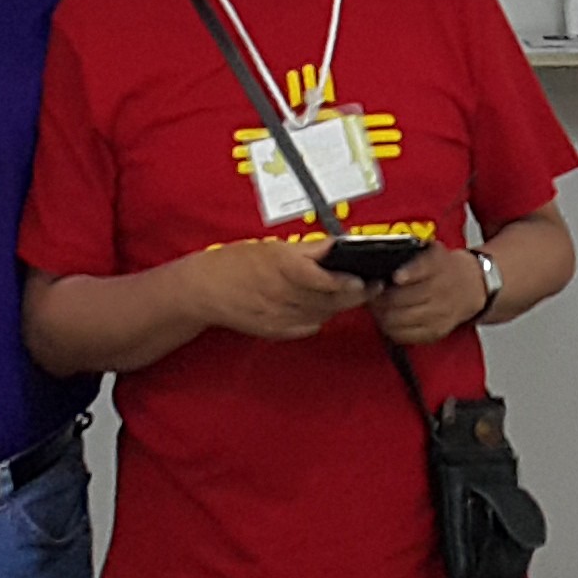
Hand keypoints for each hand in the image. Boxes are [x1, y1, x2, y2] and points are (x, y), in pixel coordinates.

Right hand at [190, 236, 374, 341]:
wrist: (203, 291)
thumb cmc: (234, 263)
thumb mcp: (270, 247)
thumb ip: (308, 250)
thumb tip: (337, 245)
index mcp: (280, 269)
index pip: (322, 280)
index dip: (346, 281)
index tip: (364, 277)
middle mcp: (281, 296)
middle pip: (329, 300)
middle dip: (355, 294)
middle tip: (373, 286)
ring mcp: (279, 318)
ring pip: (323, 314)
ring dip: (341, 305)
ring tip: (355, 293)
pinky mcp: (277, 332)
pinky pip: (310, 325)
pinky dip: (321, 315)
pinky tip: (325, 305)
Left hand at [373, 242, 490, 345]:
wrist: (471, 287)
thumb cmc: (444, 268)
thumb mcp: (432, 251)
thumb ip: (411, 255)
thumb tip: (380, 261)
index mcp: (438, 266)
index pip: (422, 269)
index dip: (407, 274)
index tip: (395, 277)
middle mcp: (441, 292)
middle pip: (403, 299)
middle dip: (381, 298)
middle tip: (371, 294)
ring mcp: (438, 315)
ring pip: (399, 319)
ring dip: (382, 314)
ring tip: (376, 307)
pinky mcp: (435, 332)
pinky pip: (405, 336)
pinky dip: (391, 329)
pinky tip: (387, 320)